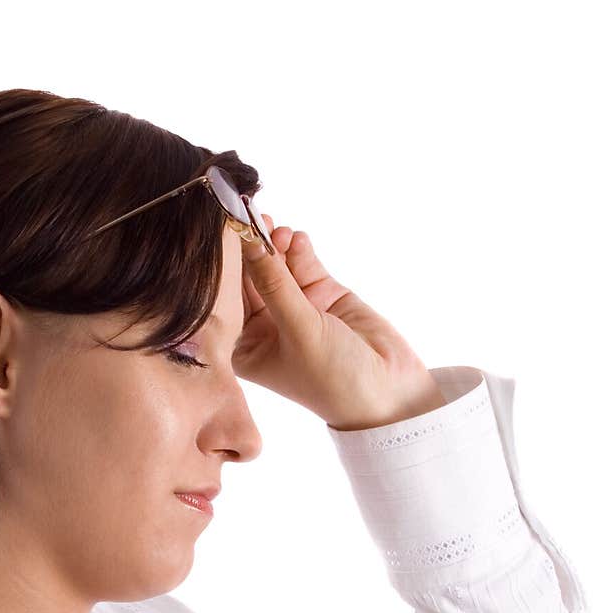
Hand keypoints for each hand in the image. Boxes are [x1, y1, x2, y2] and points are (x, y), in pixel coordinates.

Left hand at [235, 216, 447, 429]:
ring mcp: (295, 309)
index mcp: (247, 349)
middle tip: (251, 220)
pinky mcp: (322, 296)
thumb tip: (250, 243)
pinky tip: (297, 239)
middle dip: (252, 251)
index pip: (228, 301)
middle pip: (251, 279)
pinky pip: (304, 266)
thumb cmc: (334, 379)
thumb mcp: (299, 331)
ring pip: (278, 268)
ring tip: (278, 229)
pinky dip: (300, 251)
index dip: (227, 270)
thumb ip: (275, 285)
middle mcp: (266, 328)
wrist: (388, 391)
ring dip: (276, 246)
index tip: (224, 236)